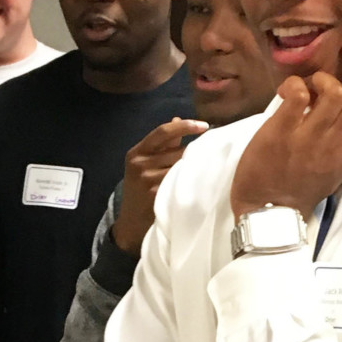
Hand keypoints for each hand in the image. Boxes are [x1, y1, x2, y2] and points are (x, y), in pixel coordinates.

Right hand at [112, 118, 209, 255]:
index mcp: (136, 152)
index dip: (185, 125)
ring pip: (182, 166)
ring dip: (195, 167)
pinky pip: (181, 182)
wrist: (130, 222)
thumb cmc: (140, 189)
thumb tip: (178, 119)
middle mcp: (140, 164)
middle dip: (194, 151)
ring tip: (205, 169)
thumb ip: (162, 144)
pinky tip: (199, 182)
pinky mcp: (158, 195)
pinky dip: (192, 180)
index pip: (163, 131)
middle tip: (210, 153)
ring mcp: (148, 180)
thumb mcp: (144, 163)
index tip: (204, 125)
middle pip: (177, 150)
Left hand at [229, 31, 341, 220]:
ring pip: (334, 91)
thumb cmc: (301, 182)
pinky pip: (297, 96)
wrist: (270, 213)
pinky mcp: (281, 135)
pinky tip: (288, 91)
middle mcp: (337, 141)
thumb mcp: (335, 159)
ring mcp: (310, 138)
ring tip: (312, 83)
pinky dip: (295, 85)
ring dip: (324, 76)